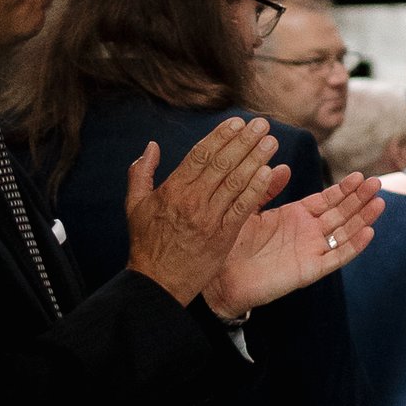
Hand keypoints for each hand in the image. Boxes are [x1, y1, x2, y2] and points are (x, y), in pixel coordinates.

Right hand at [124, 119, 287, 307]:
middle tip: (262, 124)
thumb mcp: (135, 206)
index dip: (220, 136)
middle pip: (222, 163)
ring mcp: (208, 218)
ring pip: (235, 182)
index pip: (200, 155)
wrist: (157, 283)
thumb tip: (151, 146)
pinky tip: (269, 173)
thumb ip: (141, 173)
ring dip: (255, 159)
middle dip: (244, 141)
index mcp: (172, 190)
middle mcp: (192, 201)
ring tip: (271, 142)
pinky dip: (256, 189)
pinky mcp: (222, 237)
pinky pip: (243, 208)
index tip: (236, 122)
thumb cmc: (147, 243)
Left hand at [212, 172, 384, 316]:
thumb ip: (266, 189)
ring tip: (379, 202)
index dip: (344, 188)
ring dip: (363, 218)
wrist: (219, 277)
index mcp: (296, 216)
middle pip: (341, 213)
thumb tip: (282, 167)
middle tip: (377, 183)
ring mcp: (311, 251)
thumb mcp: (249, 208)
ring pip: (344, 233)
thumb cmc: (231, 244)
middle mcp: (308, 232)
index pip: (327, 199)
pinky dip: (353, 246)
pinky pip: (336, 258)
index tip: (359, 175)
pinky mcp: (309, 270)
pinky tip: (368, 232)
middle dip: (359, 199)